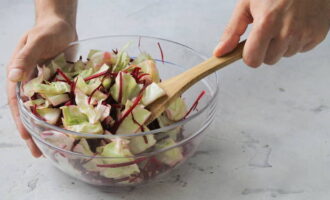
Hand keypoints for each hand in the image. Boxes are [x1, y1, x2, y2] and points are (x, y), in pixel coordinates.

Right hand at [6, 17, 76, 156]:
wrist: (62, 25)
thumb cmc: (46, 31)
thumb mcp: (35, 41)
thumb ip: (25, 58)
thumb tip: (13, 77)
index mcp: (19, 75)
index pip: (16, 102)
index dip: (21, 120)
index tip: (26, 137)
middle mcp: (31, 83)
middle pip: (30, 111)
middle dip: (33, 131)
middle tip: (39, 152)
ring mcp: (46, 85)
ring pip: (45, 110)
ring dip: (48, 127)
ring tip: (54, 145)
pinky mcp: (61, 85)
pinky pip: (61, 102)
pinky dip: (62, 114)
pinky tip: (69, 127)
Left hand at [213, 0, 329, 66]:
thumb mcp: (247, 4)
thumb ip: (232, 31)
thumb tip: (220, 53)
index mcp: (266, 24)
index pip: (252, 61)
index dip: (249, 55)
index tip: (250, 46)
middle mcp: (287, 32)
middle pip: (269, 60)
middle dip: (265, 49)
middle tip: (269, 29)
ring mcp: (305, 34)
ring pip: (285, 55)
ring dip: (282, 44)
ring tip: (284, 22)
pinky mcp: (318, 35)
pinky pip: (301, 49)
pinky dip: (297, 40)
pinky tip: (296, 23)